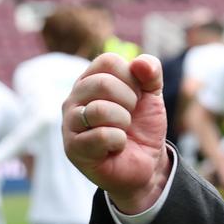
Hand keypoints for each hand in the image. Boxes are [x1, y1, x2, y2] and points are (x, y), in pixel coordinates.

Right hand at [63, 53, 168, 213]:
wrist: (146, 162)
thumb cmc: (142, 125)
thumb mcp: (153, 95)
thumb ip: (151, 73)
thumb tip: (140, 62)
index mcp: (90, 80)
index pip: (108, 61)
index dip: (132, 78)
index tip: (136, 96)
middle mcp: (74, 98)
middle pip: (103, 83)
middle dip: (129, 101)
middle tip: (130, 116)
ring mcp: (70, 123)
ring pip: (100, 110)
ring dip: (123, 122)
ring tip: (122, 130)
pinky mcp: (73, 148)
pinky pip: (102, 136)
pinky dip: (119, 141)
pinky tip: (115, 146)